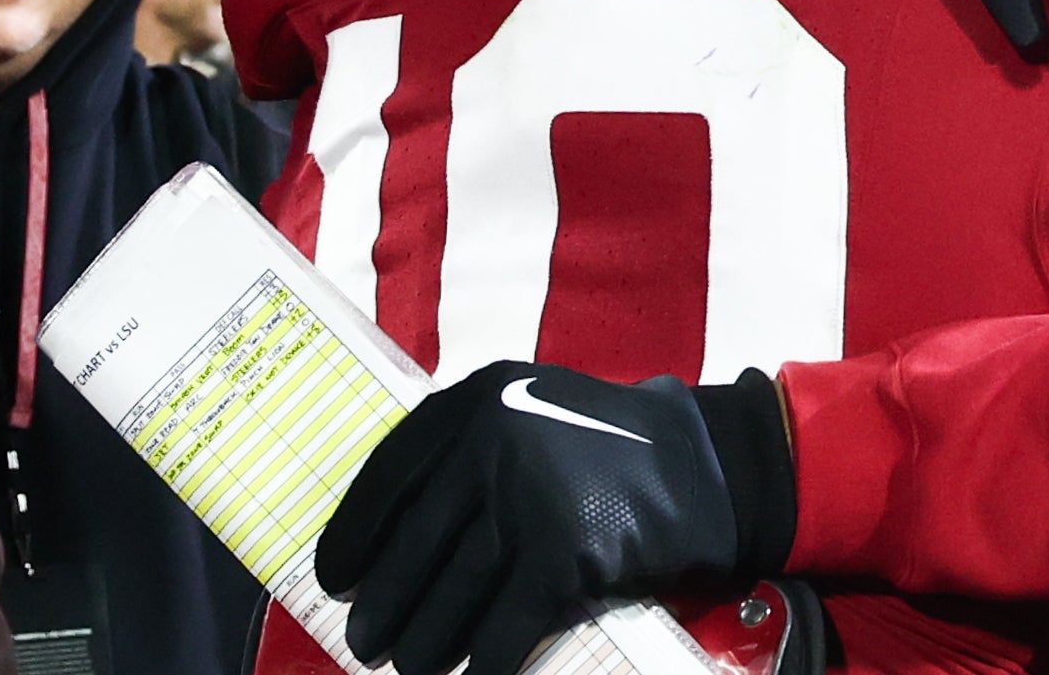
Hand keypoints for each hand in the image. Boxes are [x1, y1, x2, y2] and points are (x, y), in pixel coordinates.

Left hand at [318, 363, 793, 674]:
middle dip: (387, 606)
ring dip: (427, 645)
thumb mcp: (532, 413)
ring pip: (453, 595)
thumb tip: (390, 539)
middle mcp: (496, 440)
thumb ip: (470, 452)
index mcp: (479, 400)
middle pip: (415, 547)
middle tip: (369, 643)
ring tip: (414, 666)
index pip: (389, 476)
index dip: (355, 536)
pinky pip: (504, 628)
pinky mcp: (566, 554)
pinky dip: (484, 663)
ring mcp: (532, 498)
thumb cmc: (613, 448)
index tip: (338, 577)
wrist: (711, 468)